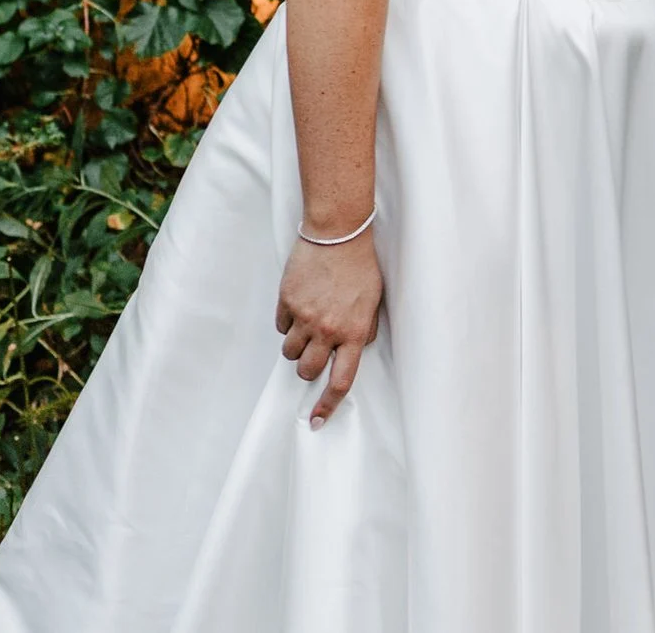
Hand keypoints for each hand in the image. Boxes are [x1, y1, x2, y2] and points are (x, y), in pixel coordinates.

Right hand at [275, 229, 383, 428]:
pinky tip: (300, 304)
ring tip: (308, 324)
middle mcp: (327, 330)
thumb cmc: (361, 265)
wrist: (339, 233)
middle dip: (308, 368)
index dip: (327, 406)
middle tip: (314, 352)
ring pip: (290, 352)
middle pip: (307, 371)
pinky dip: (288, 322)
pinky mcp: (286, 302)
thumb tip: (355, 349)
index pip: (340, 381)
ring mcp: (304, 317)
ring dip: (297, 346)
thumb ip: (364, 330)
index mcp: (353, 332)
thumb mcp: (373, 301)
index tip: (316, 421)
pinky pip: (280, 326)